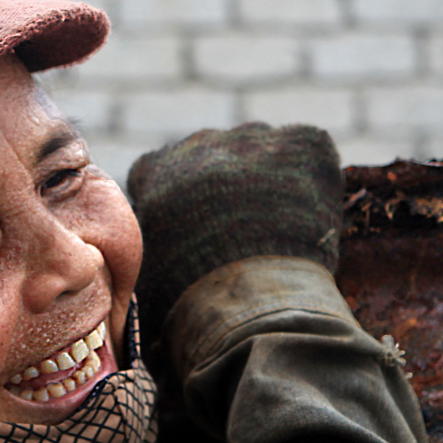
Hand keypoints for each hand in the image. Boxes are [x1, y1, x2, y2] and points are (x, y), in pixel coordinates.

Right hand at [126, 123, 342, 342]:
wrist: (255, 304)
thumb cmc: (192, 302)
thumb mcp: (144, 276)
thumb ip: (141, 250)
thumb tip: (131, 264)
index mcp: (155, 170)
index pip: (159, 171)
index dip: (178, 200)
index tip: (193, 228)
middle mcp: (201, 142)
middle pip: (213, 156)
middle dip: (224, 187)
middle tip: (241, 232)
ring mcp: (256, 138)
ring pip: (261, 149)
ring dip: (267, 177)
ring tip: (280, 225)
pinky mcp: (305, 142)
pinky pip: (309, 147)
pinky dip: (312, 174)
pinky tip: (311, 212)